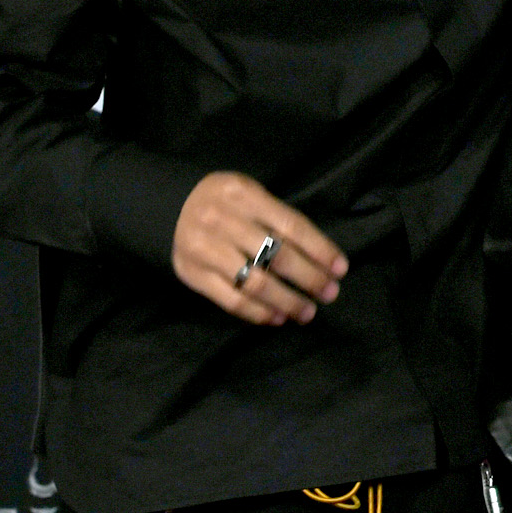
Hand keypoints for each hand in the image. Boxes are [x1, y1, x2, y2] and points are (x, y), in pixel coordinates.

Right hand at [171, 172, 345, 325]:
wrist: (171, 207)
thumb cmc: (226, 203)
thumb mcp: (251, 195)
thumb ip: (278, 219)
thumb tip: (321, 258)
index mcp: (243, 195)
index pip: (291, 226)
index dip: (320, 250)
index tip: (340, 269)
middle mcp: (221, 220)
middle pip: (276, 256)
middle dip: (309, 278)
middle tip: (329, 293)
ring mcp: (203, 249)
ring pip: (254, 283)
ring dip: (286, 302)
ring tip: (306, 312)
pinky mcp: (192, 274)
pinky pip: (231, 300)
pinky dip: (258, 313)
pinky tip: (277, 317)